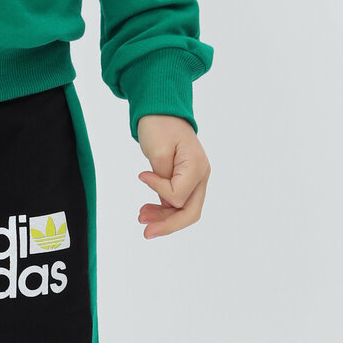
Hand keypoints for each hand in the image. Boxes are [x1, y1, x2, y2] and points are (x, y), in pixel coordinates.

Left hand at [136, 115, 209, 239]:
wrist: (161, 111)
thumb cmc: (160, 125)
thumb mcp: (158, 150)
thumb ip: (163, 179)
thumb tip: (166, 203)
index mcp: (197, 166)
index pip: (179, 195)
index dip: (158, 190)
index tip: (142, 175)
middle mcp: (201, 175)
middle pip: (190, 212)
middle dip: (168, 224)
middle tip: (145, 232)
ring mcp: (196, 179)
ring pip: (184, 210)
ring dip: (164, 218)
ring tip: (142, 218)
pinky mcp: (186, 180)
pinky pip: (179, 202)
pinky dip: (164, 209)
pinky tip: (149, 210)